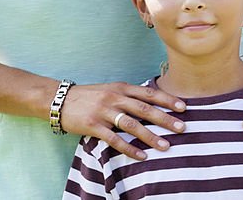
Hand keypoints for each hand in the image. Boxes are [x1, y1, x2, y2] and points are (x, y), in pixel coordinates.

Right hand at [60, 81, 186, 160]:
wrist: (59, 99)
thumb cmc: (89, 95)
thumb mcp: (110, 89)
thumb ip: (129, 95)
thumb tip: (151, 101)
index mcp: (121, 87)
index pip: (149, 93)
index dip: (167, 100)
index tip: (184, 107)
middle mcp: (115, 98)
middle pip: (145, 109)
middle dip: (165, 119)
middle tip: (182, 127)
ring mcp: (104, 111)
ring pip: (132, 125)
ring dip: (151, 136)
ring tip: (166, 146)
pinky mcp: (93, 126)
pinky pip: (114, 139)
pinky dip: (129, 148)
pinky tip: (141, 156)